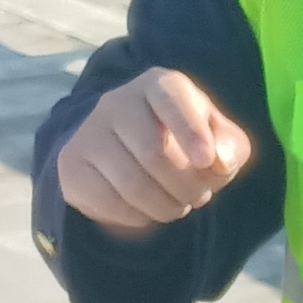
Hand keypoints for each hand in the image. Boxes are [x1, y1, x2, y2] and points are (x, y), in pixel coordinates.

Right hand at [57, 67, 255, 234]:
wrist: (126, 149)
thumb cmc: (185, 141)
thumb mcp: (218, 138)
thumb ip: (230, 146)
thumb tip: (218, 161)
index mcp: (158, 85)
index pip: (171, 97)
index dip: (191, 131)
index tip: (207, 162)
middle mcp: (117, 102)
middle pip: (154, 152)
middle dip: (187, 186)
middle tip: (199, 197)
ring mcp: (89, 133)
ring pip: (132, 184)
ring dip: (166, 207)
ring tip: (178, 205)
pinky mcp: (71, 166)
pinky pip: (108, 203)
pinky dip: (138, 217)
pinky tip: (148, 210)